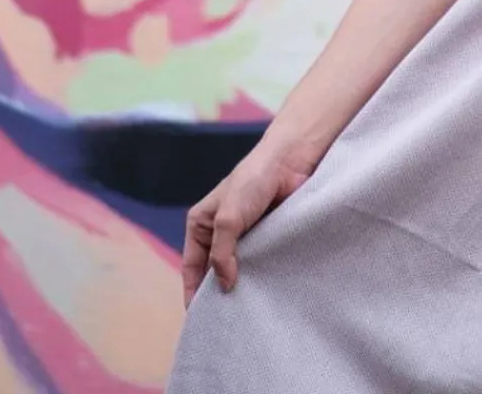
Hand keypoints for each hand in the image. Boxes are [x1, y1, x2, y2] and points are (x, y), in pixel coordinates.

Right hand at [182, 130, 322, 306]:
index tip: (197, 318)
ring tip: (247, 312)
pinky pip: (262, 261)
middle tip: (225, 321)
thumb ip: (222, 253)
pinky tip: (267, 293)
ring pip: (239, 268)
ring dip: (243, 285)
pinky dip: (263, 275)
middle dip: (218, 291)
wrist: (290, 161)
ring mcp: (245, 235)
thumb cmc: (253, 180)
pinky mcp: (268, 235)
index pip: (191, 265)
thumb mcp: (228, 218)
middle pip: (214, 270)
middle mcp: (220, 231)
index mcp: (201, 224)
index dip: (192, 291)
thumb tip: (226, 285)